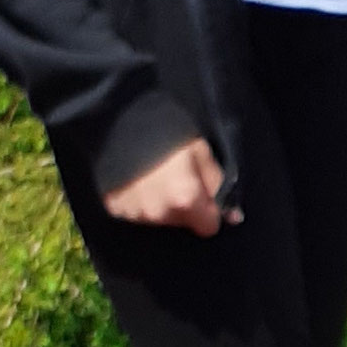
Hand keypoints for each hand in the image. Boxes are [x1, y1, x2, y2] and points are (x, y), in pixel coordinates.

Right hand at [103, 136, 230, 238]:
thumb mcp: (201, 151)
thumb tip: (232, 215)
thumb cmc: (166, 131)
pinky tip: (137, 179)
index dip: (209, 211)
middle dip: (183, 205)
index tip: (204, 198)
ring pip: (158, 218)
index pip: (208, 227)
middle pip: (181, 222)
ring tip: (153, 174)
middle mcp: (158, 213)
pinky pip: (134, 212)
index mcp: (185, 199)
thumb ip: (217, 184)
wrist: (120, 119)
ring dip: (159, 203)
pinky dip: (138, 200)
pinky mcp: (114, 208)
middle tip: (175, 176)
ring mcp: (133, 213)